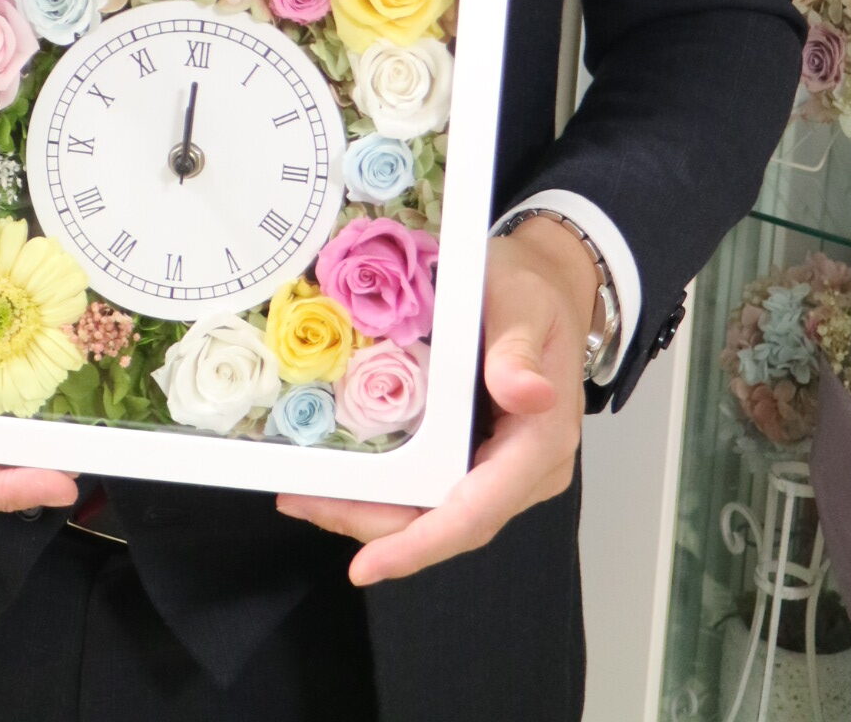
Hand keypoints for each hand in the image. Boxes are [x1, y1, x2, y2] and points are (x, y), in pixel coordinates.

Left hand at [276, 219, 595, 586]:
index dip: (420, 544)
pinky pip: (429, 484)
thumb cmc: (534, 290)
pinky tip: (338, 475)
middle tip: (301, 502)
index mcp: (540, 445)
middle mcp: (522, 472)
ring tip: (303, 495)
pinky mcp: (477, 454)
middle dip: (372, 525)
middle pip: (443, 522)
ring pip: (431, 510)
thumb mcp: (525, 306)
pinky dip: (384, 487)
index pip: (476, 513)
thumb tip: (527, 395)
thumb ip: (519, 351)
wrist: (549, 281)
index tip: (365, 568)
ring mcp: (499, 467)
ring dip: (369, 510)